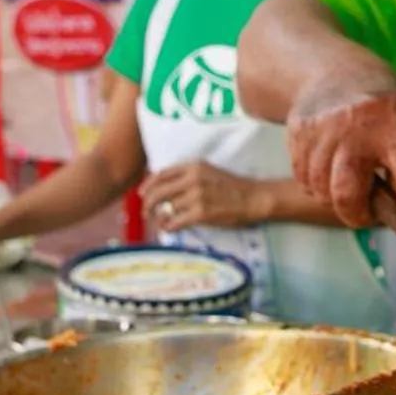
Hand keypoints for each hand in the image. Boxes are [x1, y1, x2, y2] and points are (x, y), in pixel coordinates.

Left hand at [140, 162, 263, 232]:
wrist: (253, 198)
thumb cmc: (232, 187)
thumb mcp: (208, 172)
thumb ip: (187, 176)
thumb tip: (164, 187)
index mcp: (193, 166)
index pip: (161, 174)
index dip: (148, 185)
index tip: (142, 194)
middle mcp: (192, 179)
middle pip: (159, 191)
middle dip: (148, 204)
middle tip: (146, 212)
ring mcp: (197, 196)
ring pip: (166, 208)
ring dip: (159, 217)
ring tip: (160, 222)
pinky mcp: (201, 213)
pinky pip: (175, 221)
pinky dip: (169, 227)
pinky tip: (170, 228)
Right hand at [287, 81, 395, 236]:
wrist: (337, 70)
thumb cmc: (386, 110)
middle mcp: (358, 125)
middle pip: (346, 192)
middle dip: (357, 215)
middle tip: (367, 212)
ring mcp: (323, 127)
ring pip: (321, 191)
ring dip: (336, 199)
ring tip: (350, 179)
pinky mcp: (299, 131)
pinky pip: (303, 180)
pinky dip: (317, 186)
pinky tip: (329, 167)